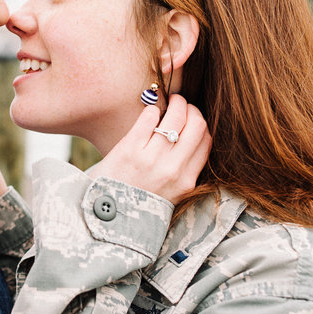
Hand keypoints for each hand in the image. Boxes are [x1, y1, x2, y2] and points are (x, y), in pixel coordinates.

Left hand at [91, 95, 210, 203]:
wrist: (106, 212)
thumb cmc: (138, 199)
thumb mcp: (170, 193)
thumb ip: (183, 169)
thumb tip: (192, 134)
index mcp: (186, 182)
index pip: (206, 142)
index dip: (202, 124)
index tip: (193, 118)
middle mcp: (172, 170)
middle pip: (197, 125)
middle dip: (192, 109)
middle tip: (184, 105)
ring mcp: (151, 159)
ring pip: (175, 117)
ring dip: (176, 103)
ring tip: (171, 101)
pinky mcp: (130, 149)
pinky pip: (149, 117)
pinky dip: (153, 109)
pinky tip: (150, 113)